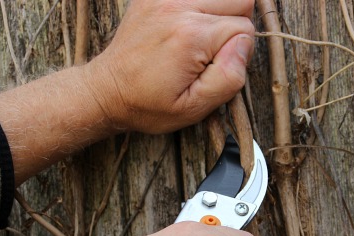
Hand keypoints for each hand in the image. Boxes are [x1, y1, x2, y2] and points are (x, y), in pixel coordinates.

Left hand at [83, 0, 254, 133]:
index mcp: (191, 36)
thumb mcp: (194, 108)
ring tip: (200, 39)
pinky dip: (199, 7)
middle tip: (211, 53)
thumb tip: (244, 45)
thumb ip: (229, 77)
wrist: (107, 91)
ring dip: (218, 14)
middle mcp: (178, 7)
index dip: (238, 53)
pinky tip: (187, 28)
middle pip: (239, 0)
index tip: (216, 69)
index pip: (245, 28)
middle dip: (233, 27)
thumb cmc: (148, 104)